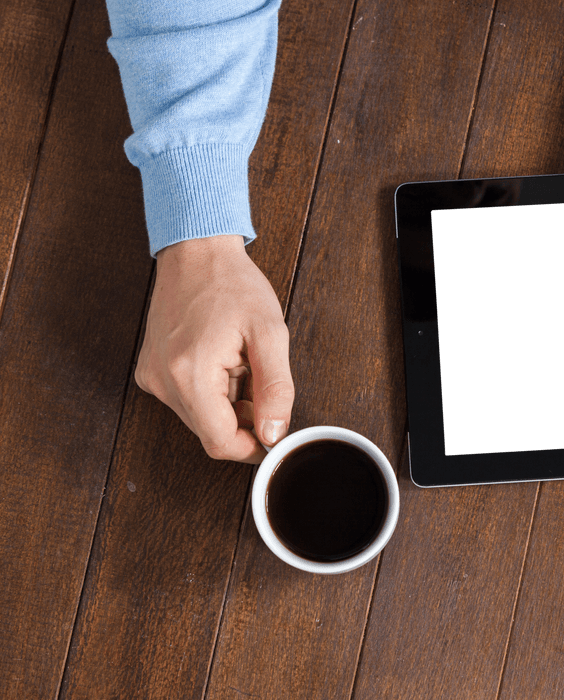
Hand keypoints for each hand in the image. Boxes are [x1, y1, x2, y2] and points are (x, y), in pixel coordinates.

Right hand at [135, 235, 293, 462]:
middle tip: (261, 382)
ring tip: (241, 364)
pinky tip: (223, 361)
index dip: (252, 448)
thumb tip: (274, 432)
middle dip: (245, 420)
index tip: (275, 435)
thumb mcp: (269, 333)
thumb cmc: (232, 284)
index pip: (220, 442)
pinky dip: (212, 392)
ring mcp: (152, 377)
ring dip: (229, 404)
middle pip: (211, 432)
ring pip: (201, 418)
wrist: (196, 252)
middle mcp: (161, 380)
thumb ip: (276, 388)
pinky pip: (188, 400)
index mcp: (189, 374)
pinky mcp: (150, 371)